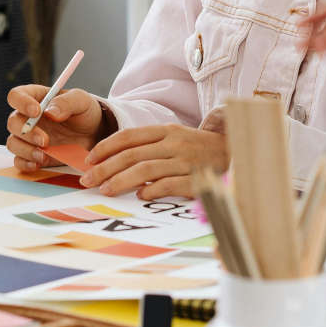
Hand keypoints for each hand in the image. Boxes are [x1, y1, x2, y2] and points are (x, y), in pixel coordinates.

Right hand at [7, 84, 103, 170]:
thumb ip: (66, 103)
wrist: (93, 134)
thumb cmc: (85, 112)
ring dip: (25, 150)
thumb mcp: (81, 101)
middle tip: (44, 140)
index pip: (16, 95)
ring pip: (13, 143)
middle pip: (13, 122)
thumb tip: (49, 112)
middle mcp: (28, 118)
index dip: (21, 102)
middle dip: (27, 132)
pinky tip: (38, 163)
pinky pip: (19, 161)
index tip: (36, 111)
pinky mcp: (32, 155)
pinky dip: (25, 163)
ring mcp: (28, 138)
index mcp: (35, 98)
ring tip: (43, 155)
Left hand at [81, 123, 228, 199]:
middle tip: (87, 180)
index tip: (88, 160)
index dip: (105, 147)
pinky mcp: (196, 179)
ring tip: (106, 190)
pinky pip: (169, 185)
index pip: (129, 136)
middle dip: (105, 167)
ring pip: (145, 169)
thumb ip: (149, 147)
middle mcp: (174, 143)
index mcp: (166, 130)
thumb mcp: (175, 139)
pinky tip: (140, 196)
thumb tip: (115, 161)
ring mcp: (185, 161)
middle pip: (132, 154)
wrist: (237, 154)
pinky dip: (152, 190)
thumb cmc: (200, 150)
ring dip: (121, 180)